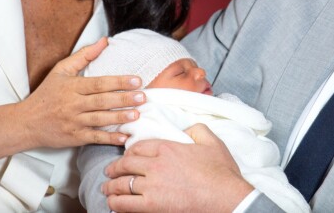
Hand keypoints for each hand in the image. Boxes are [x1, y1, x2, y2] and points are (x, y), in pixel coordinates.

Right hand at [19, 38, 145, 147]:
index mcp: (72, 87)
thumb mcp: (61, 70)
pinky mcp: (74, 137)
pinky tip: (123, 137)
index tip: (137, 80)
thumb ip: (84, 55)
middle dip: (123, 99)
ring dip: (119, 118)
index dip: (119, 82)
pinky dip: (109, 138)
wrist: (26, 123)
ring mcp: (73, 122)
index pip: (99, 83)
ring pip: (99, 119)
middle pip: (102, 101)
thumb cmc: (47, 94)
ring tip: (137, 114)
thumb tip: (105, 41)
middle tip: (143, 97)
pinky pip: (94, 138)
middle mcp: (73, 104)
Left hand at [103, 124, 254, 212]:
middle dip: (115, 168)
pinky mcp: (151, 205)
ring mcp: (152, 186)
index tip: (127, 156)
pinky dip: (115, 203)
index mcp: (168, 148)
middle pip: (126, 164)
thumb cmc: (221, 172)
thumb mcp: (212, 142)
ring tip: (107, 188)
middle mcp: (156, 165)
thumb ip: (197, 129)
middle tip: (110, 171)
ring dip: (111, 186)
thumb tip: (187, 128)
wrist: (226, 197)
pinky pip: (125, 203)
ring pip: (122, 184)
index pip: (139, 146)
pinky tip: (113, 203)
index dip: (129, 151)